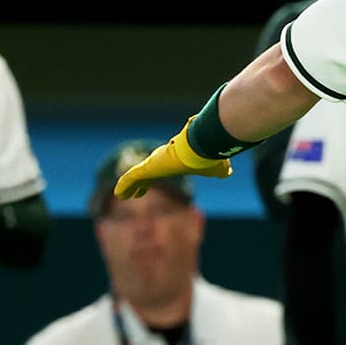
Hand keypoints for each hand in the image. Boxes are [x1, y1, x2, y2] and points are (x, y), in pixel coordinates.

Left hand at [115, 130, 231, 198]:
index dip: (156, 178)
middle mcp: (162, 161)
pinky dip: (124, 186)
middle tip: (135, 193)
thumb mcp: (216, 166)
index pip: (162, 170)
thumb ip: (219, 169)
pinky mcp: (147, 168)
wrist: (201, 148)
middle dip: (140, 184)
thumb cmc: (209, 156)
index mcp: (175, 162)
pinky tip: (117, 194)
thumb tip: (228, 171)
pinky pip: (130, 178)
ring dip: (128, 187)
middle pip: (147, 174)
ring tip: (121, 196)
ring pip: (135, 177)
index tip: (151, 185)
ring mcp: (153, 164)